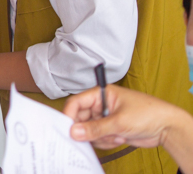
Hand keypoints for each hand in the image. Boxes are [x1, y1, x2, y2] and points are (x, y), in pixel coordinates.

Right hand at [64, 85, 182, 149]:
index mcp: (101, 94)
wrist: (168, 128)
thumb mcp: (119, 121)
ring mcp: (106, 117)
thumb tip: (74, 131)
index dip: (70, 115)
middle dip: (88, 130)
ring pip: (89, 131)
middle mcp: (101, 105)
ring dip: (100, 137)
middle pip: (81, 118)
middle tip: (93, 137)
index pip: (76, 102)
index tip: (68, 129)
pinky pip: (99, 138)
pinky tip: (120, 138)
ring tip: (115, 136)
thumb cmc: (148, 114)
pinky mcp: (111, 129)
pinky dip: (106, 141)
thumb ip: (95, 128)